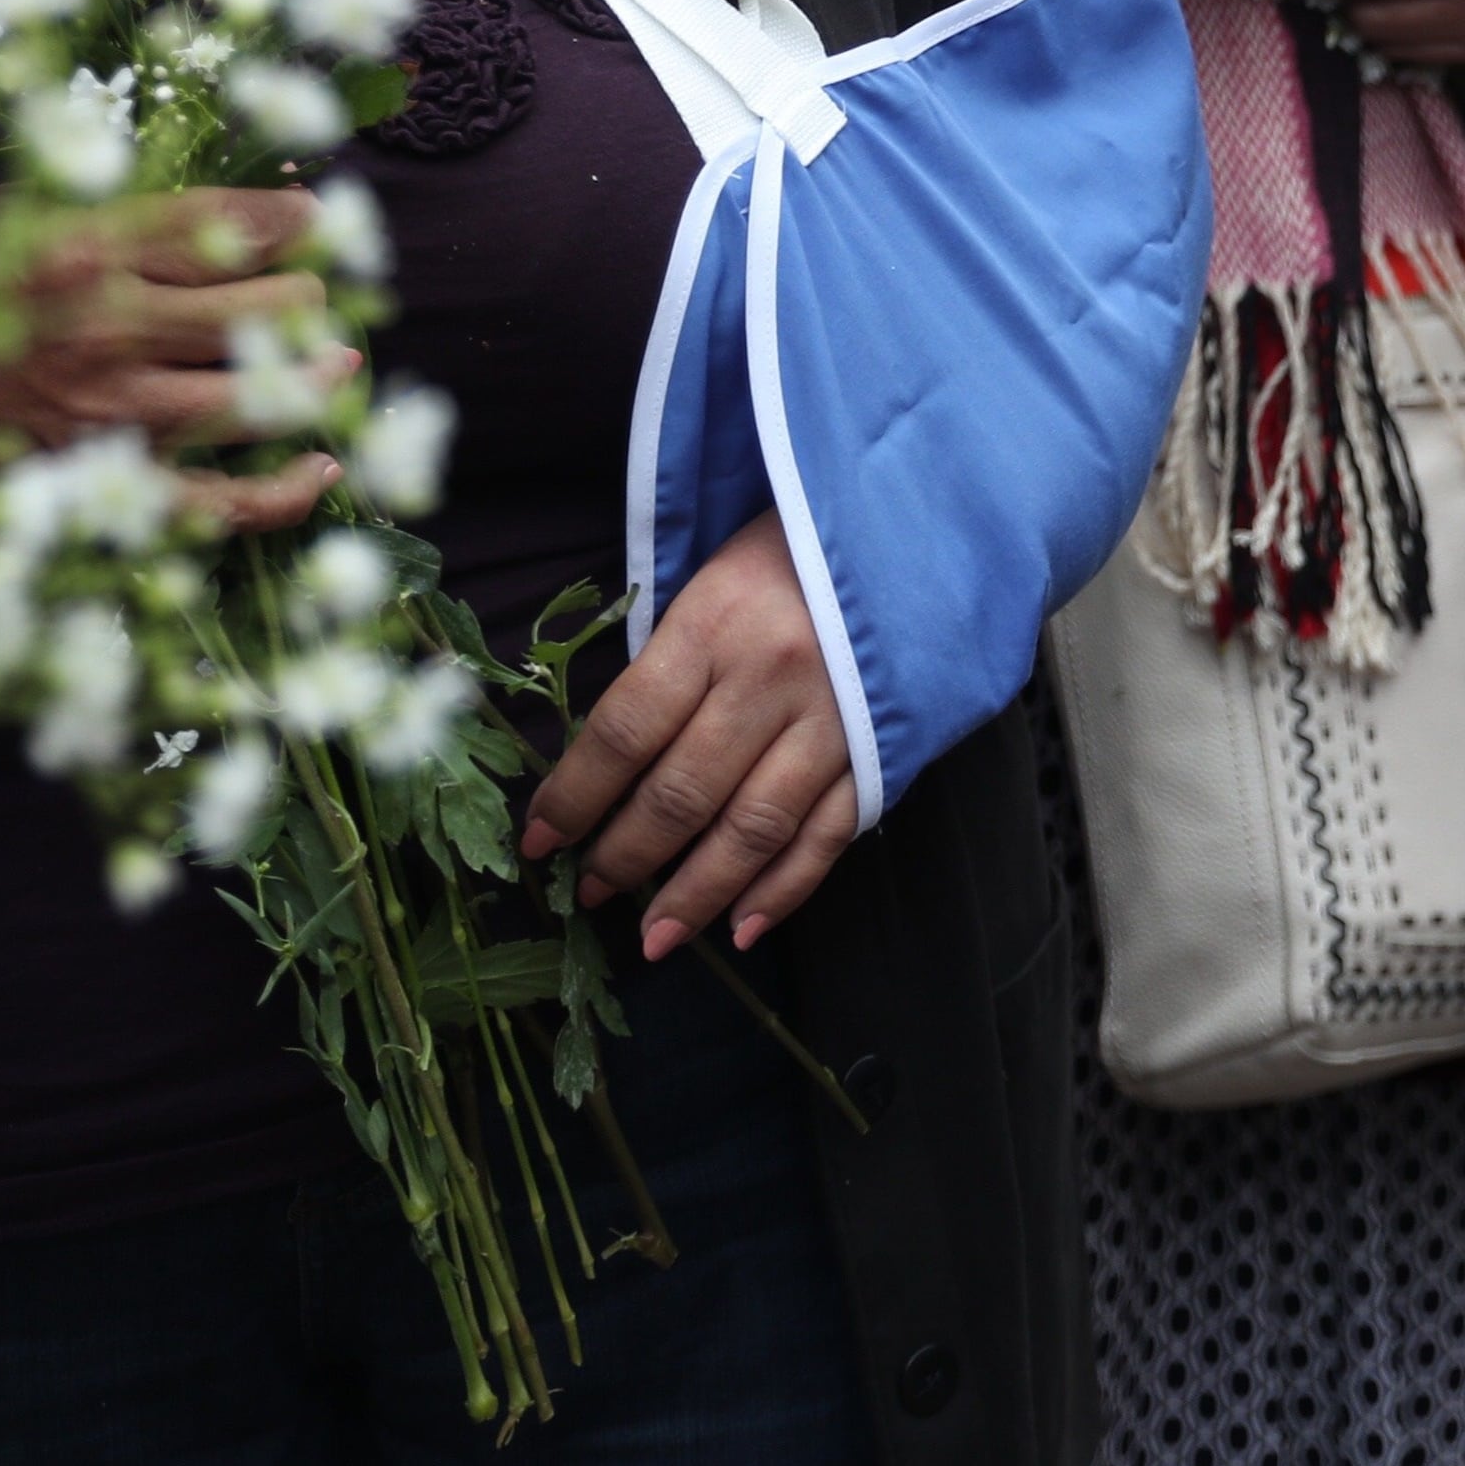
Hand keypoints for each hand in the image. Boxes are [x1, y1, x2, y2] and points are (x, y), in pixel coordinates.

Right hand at [0, 190, 342, 534]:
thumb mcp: (20, 214)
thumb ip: (131, 211)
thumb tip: (255, 209)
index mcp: (87, 252)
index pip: (236, 226)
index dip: (294, 220)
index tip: (310, 220)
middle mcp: (108, 332)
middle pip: (273, 307)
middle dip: (306, 293)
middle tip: (304, 293)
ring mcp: (109, 415)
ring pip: (265, 396)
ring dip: (316, 374)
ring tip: (332, 357)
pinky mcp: (101, 482)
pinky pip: (222, 502)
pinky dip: (285, 491)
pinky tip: (321, 468)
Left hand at [520, 509, 859, 959]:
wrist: (924, 527)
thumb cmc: (796, 550)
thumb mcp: (714, 580)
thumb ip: (668, 662)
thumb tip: (607, 767)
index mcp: (717, 623)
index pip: (625, 730)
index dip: (575, 796)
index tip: (540, 840)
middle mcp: (774, 677)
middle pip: (683, 791)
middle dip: (625, 856)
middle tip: (589, 894)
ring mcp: (836, 718)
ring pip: (753, 827)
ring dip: (696, 894)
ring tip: (653, 938)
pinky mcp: (884, 746)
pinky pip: (829, 833)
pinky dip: (785, 889)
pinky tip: (742, 928)